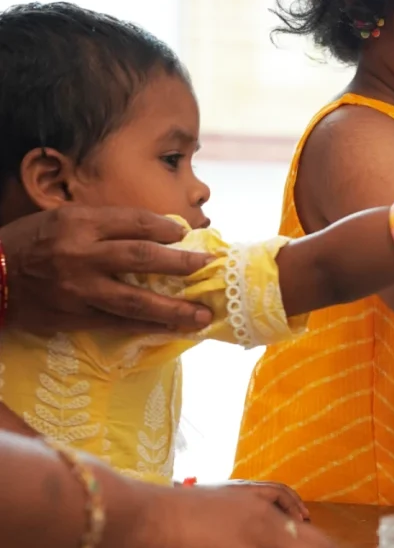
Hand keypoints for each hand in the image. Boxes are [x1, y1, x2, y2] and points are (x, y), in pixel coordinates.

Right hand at [0, 207, 213, 332]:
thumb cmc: (30, 242)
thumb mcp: (63, 218)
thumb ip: (106, 223)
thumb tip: (158, 231)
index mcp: (79, 224)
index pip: (134, 223)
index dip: (165, 228)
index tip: (186, 234)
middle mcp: (80, 255)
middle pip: (141, 258)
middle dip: (181, 264)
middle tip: (208, 266)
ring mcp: (78, 289)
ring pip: (135, 301)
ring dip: (173, 309)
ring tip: (201, 315)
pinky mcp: (74, 316)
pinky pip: (118, 323)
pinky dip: (147, 327)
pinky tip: (170, 329)